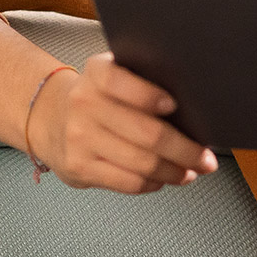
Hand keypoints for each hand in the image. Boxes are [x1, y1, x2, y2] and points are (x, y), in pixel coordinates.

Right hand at [28, 51, 218, 194]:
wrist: (51, 119)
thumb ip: (144, 81)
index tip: (175, 106)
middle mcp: (85, 104)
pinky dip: (154, 183)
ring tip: (190, 171)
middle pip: (147, 133)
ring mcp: (79, 138)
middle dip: (186, 150)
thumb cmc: (99, 99)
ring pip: (142, 163)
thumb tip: (196, 107)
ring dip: (175, 172)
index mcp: (97, 73)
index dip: (150, 96)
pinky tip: (163, 179)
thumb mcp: (113, 75)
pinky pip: (128, 182)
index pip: (122, 81)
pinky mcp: (79, 167)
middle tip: (205, 159)